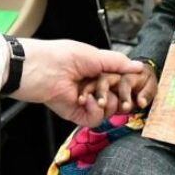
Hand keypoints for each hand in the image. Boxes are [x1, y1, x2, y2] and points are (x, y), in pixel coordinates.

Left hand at [11, 38, 146, 127]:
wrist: (34, 69)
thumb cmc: (59, 56)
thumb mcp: (92, 55)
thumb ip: (117, 62)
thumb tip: (139, 66)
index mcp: (97, 70)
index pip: (121, 82)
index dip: (129, 85)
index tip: (136, 85)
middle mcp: (93, 87)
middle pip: (120, 97)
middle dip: (120, 94)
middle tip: (115, 88)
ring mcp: (85, 101)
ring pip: (110, 110)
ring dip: (106, 102)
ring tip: (94, 93)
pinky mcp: (76, 114)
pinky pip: (96, 119)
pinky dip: (95, 111)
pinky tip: (86, 100)